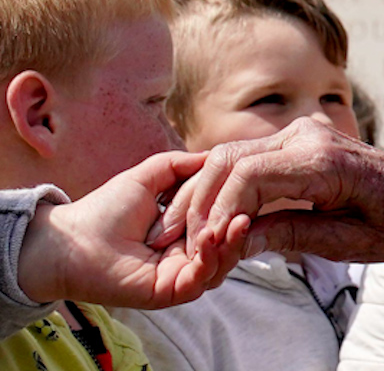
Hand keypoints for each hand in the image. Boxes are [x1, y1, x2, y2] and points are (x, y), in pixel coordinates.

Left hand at [18, 152, 248, 308]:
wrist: (70, 238)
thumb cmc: (104, 209)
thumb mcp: (149, 175)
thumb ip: (181, 164)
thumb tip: (214, 154)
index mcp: (184, 231)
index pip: (222, 220)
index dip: (237, 206)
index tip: (251, 188)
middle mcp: (186, 255)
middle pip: (228, 245)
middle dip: (242, 228)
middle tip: (250, 209)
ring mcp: (179, 276)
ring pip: (220, 265)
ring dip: (232, 244)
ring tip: (238, 221)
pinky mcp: (168, 292)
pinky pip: (199, 280)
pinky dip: (210, 259)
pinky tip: (211, 237)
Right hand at [160, 117, 383, 264]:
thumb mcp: (351, 241)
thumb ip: (292, 236)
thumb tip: (234, 242)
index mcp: (325, 160)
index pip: (249, 176)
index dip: (220, 213)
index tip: (207, 248)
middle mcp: (307, 136)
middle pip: (228, 161)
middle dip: (198, 205)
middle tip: (180, 248)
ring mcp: (298, 134)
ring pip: (229, 158)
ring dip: (203, 196)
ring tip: (187, 238)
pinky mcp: (292, 142)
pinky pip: (245, 160)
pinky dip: (221, 189)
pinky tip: (210, 221)